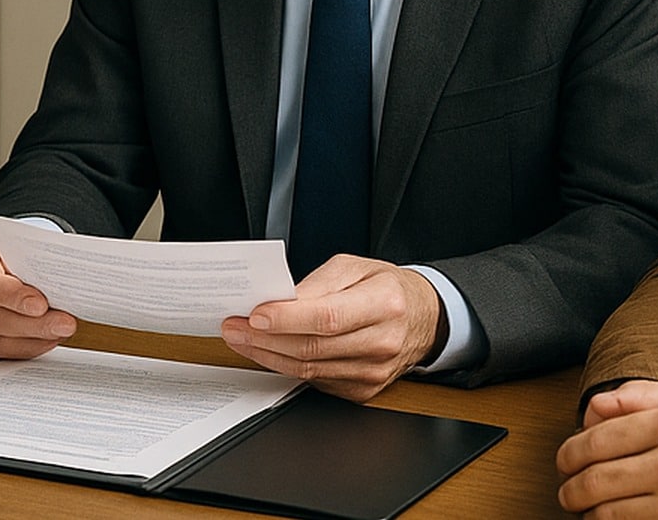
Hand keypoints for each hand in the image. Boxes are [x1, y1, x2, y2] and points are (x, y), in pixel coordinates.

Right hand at [0, 230, 76, 356]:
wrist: (0, 251)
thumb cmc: (12, 244)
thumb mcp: (20, 239)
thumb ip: (34, 257)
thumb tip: (63, 278)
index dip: (12, 297)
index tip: (41, 305)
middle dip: (34, 324)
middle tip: (65, 323)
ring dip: (35, 338)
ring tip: (62, 331)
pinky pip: (2, 349)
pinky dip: (30, 346)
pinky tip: (50, 339)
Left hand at [219, 254, 440, 401]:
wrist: (423, 319)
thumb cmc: (387, 288)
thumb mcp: (355, 267)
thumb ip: (318, 282)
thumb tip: (281, 300)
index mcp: (384, 304)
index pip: (328, 317)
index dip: (288, 319)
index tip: (255, 314)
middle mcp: (382, 342)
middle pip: (312, 347)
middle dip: (264, 338)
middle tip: (234, 326)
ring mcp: (373, 372)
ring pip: (309, 369)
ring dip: (268, 355)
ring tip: (242, 339)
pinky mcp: (364, 390)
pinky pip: (316, 381)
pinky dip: (287, 367)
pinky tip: (269, 353)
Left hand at [556, 378, 657, 517]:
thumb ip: (643, 394)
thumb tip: (594, 405)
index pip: (597, 439)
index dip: (570, 452)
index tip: (565, 460)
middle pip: (596, 480)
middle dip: (571, 487)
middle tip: (567, 489)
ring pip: (609, 515)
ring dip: (589, 513)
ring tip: (587, 508)